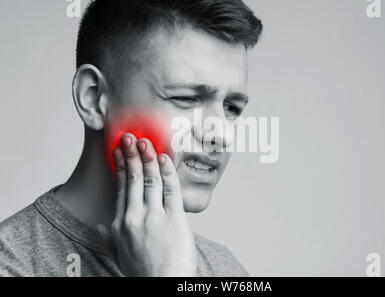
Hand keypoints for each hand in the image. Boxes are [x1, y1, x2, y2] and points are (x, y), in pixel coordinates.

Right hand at [97, 133, 196, 276]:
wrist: (163, 286)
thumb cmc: (144, 272)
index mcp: (120, 225)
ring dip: (147, 157)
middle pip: (132, 179)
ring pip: (150, 180)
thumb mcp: (121, 254)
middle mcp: (134, 218)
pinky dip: (167, 171)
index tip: (118, 152)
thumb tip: (102, 227)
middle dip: (131, 155)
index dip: (120, 167)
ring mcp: (154, 218)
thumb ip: (111, 237)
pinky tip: (164, 158)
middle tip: (129, 137)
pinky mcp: (174, 219)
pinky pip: (170, 189)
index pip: (120, 188)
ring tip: (145, 142)